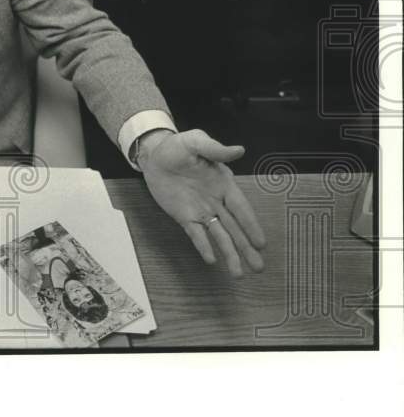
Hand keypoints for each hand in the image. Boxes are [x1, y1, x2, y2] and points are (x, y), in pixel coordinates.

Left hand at [138, 128, 265, 276]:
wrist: (154, 155)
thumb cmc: (178, 146)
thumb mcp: (195, 142)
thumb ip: (215, 149)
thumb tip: (239, 150)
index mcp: (224, 184)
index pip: (241, 208)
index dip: (251, 225)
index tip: (262, 243)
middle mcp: (216, 201)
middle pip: (234, 228)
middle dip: (246, 248)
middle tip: (259, 268)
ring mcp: (201, 211)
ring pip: (218, 236)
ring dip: (229, 254)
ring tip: (239, 274)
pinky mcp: (184, 217)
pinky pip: (196, 234)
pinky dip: (203, 247)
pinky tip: (211, 261)